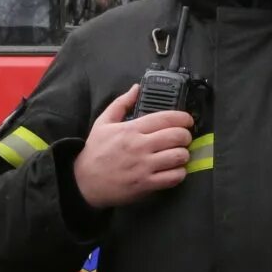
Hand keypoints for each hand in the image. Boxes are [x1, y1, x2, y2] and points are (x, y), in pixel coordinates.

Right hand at [71, 85, 196, 208]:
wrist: (84, 182)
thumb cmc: (95, 152)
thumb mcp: (103, 122)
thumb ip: (121, 103)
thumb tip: (136, 88)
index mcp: (131, 129)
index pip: (166, 118)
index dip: (183, 118)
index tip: (187, 121)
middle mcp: (140, 146)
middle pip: (177, 136)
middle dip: (186, 136)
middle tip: (183, 138)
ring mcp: (144, 166)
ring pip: (179, 156)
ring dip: (184, 154)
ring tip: (179, 154)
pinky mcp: (146, 184)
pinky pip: (174, 177)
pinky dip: (179, 173)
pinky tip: (174, 170)